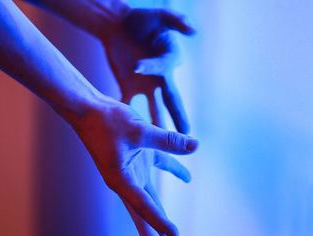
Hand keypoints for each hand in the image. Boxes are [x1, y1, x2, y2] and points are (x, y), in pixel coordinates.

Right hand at [72, 98, 197, 235]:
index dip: (160, 223)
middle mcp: (126, 180)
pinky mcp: (137, 156)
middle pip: (143, 214)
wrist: (87, 109)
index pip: (145, 207)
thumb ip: (168, 141)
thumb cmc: (106, 121)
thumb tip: (195, 146)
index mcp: (121, 180)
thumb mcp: (140, 131)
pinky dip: (173, 171)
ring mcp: (132, 169)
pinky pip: (158, 167)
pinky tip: (186, 177)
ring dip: (161, 215)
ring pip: (150, 197)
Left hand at [101, 8, 194, 133]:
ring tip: (158, 143)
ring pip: (153, 107)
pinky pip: (129, 102)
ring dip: (155, 123)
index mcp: (169, 59)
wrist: (119, 25)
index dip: (151, 67)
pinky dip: (127, 114)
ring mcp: (145, 84)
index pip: (163, 67)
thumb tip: (193, 30)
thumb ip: (176, 20)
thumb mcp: (160, 15)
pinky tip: (126, 130)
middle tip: (186, 134)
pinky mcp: (129, 85)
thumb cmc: (143, 18)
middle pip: (171, 98)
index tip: (137, 66)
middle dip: (178, 115)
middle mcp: (160, 76)